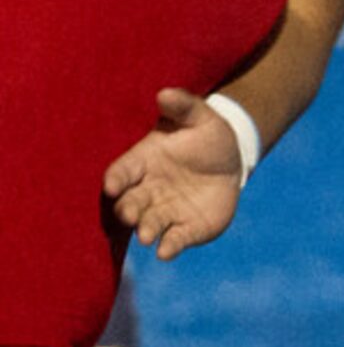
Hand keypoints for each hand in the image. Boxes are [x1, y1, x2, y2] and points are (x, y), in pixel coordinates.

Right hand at [101, 88, 244, 258]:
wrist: (229, 159)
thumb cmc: (206, 134)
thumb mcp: (199, 116)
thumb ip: (183, 106)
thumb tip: (165, 93)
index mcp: (143, 161)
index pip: (122, 171)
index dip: (115, 178)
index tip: (110, 185)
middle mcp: (148, 189)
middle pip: (130, 202)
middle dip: (128, 210)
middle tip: (130, 216)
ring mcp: (166, 210)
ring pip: (149, 223)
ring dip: (146, 230)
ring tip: (147, 236)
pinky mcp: (186, 228)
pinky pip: (175, 239)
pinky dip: (170, 246)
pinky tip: (167, 252)